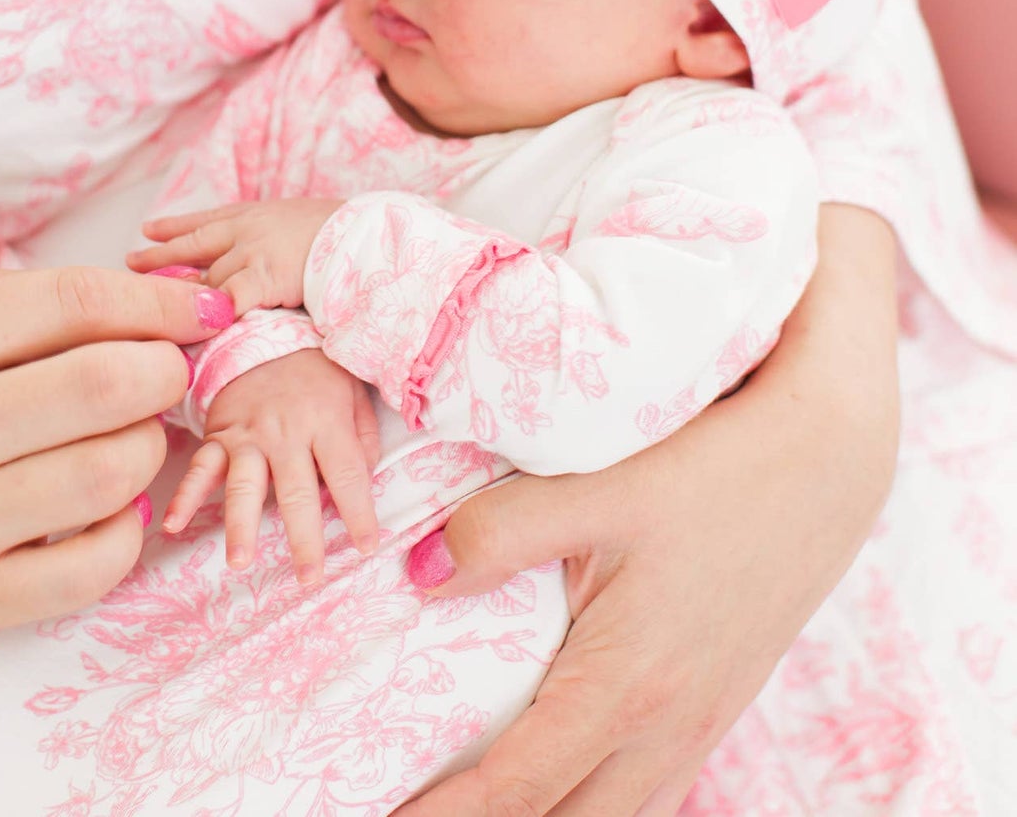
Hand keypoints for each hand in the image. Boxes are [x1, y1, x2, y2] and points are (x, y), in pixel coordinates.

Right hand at [0, 266, 234, 634]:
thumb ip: (42, 304)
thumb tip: (172, 304)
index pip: (82, 303)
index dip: (165, 301)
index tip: (208, 309)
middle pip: (110, 384)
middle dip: (166, 371)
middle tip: (165, 373)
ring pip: (113, 473)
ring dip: (149, 446)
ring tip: (128, 435)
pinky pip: (96, 566)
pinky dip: (125, 530)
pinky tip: (104, 506)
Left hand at [129, 198, 340, 315]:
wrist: (365, 234)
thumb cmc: (344, 233)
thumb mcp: (301, 222)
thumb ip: (278, 238)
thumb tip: (273, 255)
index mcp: (256, 213)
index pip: (206, 219)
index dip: (175, 225)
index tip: (148, 228)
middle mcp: (247, 229)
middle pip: (192, 244)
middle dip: (160, 255)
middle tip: (130, 261)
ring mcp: (252, 253)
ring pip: (205, 278)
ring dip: (180, 295)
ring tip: (153, 309)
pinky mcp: (262, 278)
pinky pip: (227, 302)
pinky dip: (211, 316)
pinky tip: (194, 330)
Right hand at [163, 348, 381, 586]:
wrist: (265, 333)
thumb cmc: (317, 372)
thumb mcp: (353, 391)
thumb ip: (363, 438)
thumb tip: (365, 483)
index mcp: (326, 419)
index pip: (347, 474)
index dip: (359, 513)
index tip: (367, 547)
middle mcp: (286, 430)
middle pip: (296, 491)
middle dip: (303, 538)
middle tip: (308, 579)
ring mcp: (248, 434)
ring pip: (245, 485)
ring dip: (240, 526)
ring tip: (240, 563)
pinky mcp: (219, 435)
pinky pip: (201, 468)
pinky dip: (185, 496)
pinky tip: (173, 524)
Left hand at [396, 205, 900, 815]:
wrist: (827, 465)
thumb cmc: (714, 473)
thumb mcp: (603, 491)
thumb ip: (504, 532)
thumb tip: (419, 575)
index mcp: (627, 685)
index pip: (517, 787)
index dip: (447, 814)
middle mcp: (667, 726)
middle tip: (418, 809)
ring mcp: (701, 723)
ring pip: (613, 813)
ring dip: (545, 814)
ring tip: (480, 798)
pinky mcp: (720, 704)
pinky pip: (650, 786)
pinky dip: (596, 795)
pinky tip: (566, 767)